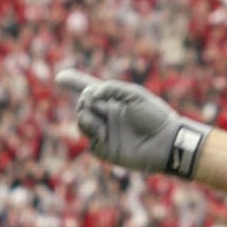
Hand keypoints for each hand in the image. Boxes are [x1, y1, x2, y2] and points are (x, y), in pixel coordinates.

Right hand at [57, 70, 211, 178]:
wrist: (166, 141)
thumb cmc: (155, 116)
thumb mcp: (135, 94)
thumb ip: (111, 89)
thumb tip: (90, 94)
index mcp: (115, 101)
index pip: (91, 90)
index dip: (75, 83)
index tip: (61, 77)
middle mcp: (108, 115)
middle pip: (83, 104)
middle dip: (84, 100)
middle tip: (91, 99)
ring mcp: (105, 132)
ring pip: (82, 121)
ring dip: (85, 116)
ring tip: (98, 118)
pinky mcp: (105, 149)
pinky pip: (89, 140)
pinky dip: (92, 132)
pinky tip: (103, 133)